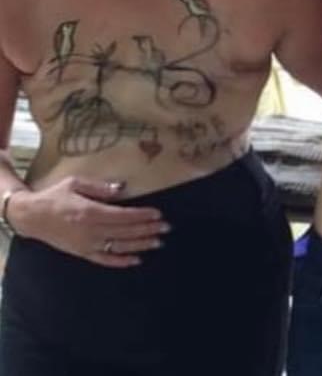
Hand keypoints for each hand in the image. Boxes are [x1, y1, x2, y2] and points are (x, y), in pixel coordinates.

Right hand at [7, 177, 169, 267]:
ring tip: (158, 242)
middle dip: (148, 229)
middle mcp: (90, 230)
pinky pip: (105, 260)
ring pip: (119, 246)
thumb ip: (100, 187)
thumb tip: (122, 188)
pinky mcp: (82, 253)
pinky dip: (121, 261)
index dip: (142, 216)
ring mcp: (86, 244)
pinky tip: (136, 260)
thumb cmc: (55, 196)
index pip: (123, 216)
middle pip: (125, 231)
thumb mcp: (76, 183)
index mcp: (89, 212)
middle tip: (166, 228)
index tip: (158, 214)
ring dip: (140, 245)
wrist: (31, 217)